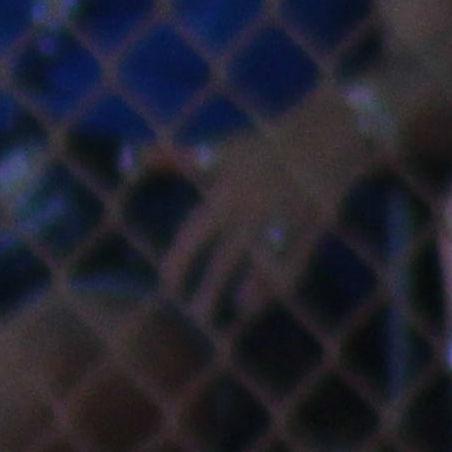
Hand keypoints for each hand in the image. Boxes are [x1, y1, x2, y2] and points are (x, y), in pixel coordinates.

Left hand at [160, 104, 371, 324]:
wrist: (326, 136)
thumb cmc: (262, 146)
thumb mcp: (214, 148)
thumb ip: (167, 157)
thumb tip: (125, 160)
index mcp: (225, 194)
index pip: (195, 233)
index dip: (180, 260)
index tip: (167, 283)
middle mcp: (251, 212)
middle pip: (226, 257)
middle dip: (210, 287)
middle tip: (194, 314)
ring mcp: (283, 223)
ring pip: (261, 265)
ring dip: (247, 291)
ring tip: (231, 314)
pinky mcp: (311, 229)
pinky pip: (295, 263)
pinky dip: (279, 284)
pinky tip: (263, 303)